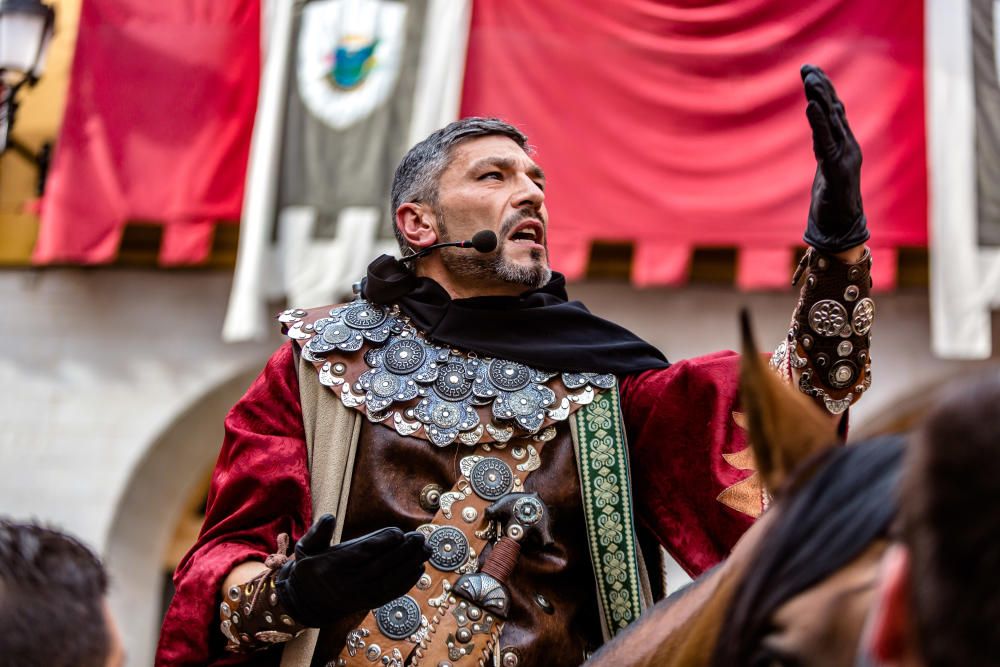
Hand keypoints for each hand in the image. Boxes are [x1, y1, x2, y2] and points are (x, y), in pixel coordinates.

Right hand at [275, 514, 430, 626]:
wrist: (307, 603)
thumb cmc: (310, 569)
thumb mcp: (305, 549)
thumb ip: (317, 533)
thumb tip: (329, 517)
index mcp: (331, 567)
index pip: (361, 553)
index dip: (381, 543)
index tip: (398, 532)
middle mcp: (347, 584)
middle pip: (380, 567)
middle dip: (403, 552)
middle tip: (420, 537)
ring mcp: (359, 596)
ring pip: (389, 581)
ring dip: (410, 565)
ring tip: (426, 550)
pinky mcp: (368, 604)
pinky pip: (391, 594)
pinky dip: (407, 582)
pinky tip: (419, 568)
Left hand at [801, 64, 869, 253]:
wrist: (841, 228)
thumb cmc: (832, 201)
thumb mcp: (826, 167)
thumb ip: (824, 146)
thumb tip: (818, 129)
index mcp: (845, 144)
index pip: (835, 110)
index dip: (824, 89)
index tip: (811, 71)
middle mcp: (848, 145)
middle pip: (834, 109)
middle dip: (821, 86)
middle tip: (807, 67)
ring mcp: (845, 156)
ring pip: (832, 120)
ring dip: (820, 98)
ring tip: (809, 79)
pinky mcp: (836, 168)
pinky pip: (826, 141)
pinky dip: (818, 122)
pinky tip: (811, 106)